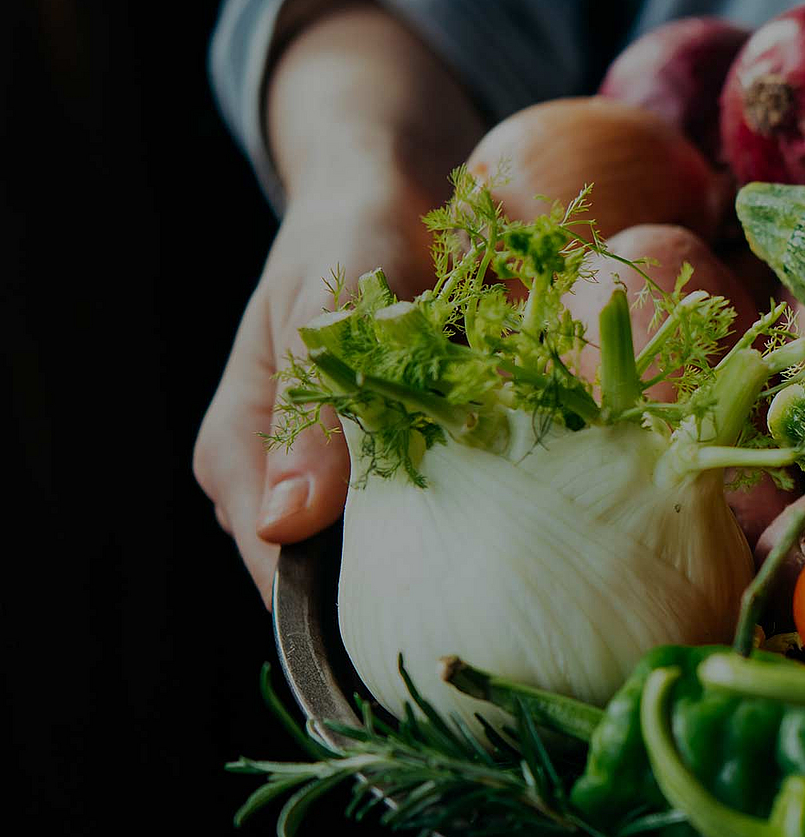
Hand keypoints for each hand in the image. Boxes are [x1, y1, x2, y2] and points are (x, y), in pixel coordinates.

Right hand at [193, 0, 481, 602]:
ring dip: (454, 566)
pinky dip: (482, 520)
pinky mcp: (407, 460)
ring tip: (521, 586)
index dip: (337, 620)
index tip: (420, 645)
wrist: (394, 190)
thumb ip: (309, 410)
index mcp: (241, 453)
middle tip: (492, 624)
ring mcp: (347, 476)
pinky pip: (443, 513)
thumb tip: (286, 524)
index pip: (275, 570)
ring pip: (395, 556)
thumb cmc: (348, 236)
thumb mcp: (321, 306)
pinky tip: (532, 529)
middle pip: (336, 581)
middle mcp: (287, 479)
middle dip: (408, 604)